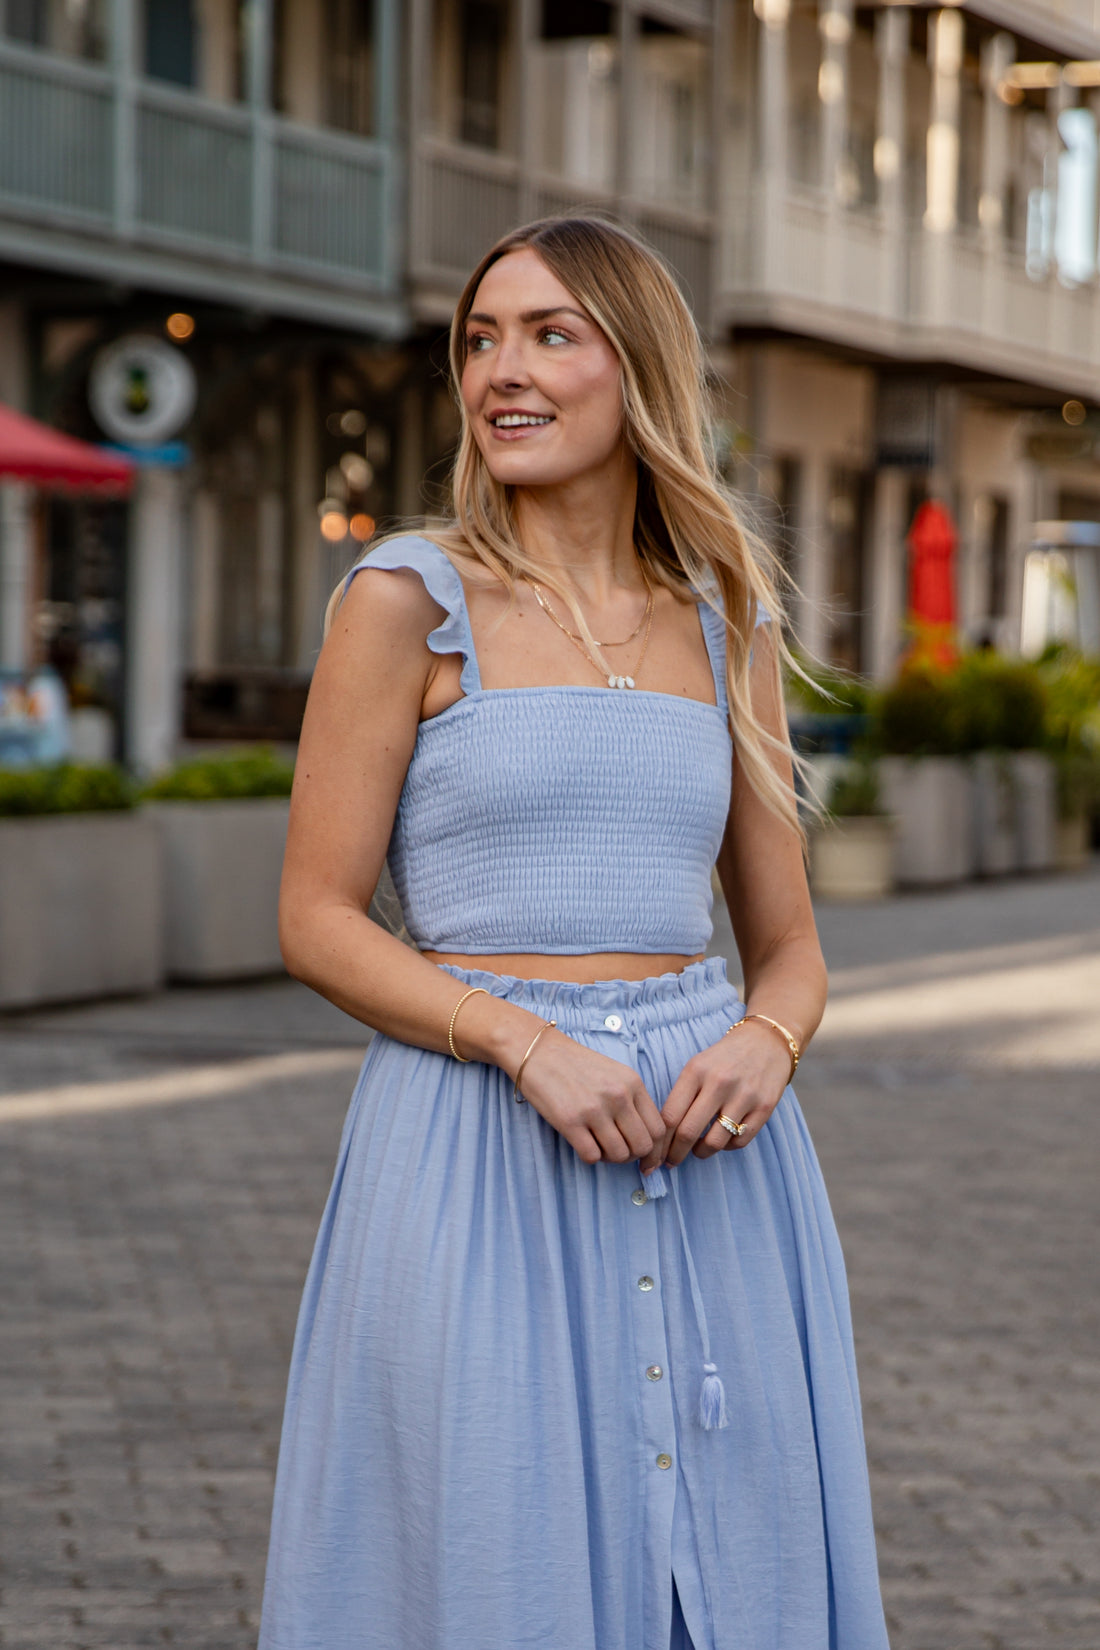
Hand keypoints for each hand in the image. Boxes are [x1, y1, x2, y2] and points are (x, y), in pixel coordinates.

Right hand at [514, 1029, 665, 1166]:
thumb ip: (633, 1100)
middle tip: (619, 1152)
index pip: (658, 1129)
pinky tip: (583, 1143)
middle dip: (633, 1157)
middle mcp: (617, 1096)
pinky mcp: (569, 1121)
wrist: (539, 1051)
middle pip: (642, 1146)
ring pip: (619, 1154)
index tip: (646, 1159)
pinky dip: (590, 1156)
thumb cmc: (576, 1065)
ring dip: (610, 1158)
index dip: (654, 1150)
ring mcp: (594, 1109)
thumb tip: (646, 1138)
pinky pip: (592, 1156)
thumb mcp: (615, 1073)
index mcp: (632, 1083)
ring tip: (599, 1146)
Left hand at [640, 1020, 791, 1171]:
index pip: (670, 1116)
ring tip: (698, 1150)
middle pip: (688, 1132)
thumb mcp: (697, 1066)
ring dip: (701, 1152)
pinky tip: (722, 1140)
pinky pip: (739, 1141)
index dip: (659, 1142)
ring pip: (715, 1142)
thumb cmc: (724, 1058)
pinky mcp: (764, 1107)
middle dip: (675, 1154)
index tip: (654, 1155)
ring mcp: (744, 1096)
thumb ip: (681, 1096)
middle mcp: (719, 1083)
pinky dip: (727, 1147)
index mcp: (696, 1071)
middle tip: (671, 1162)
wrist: (766, 1041)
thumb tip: (663, 1134)